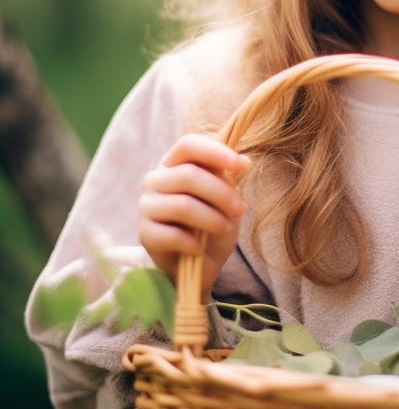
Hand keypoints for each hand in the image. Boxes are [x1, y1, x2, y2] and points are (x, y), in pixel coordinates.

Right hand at [138, 134, 250, 302]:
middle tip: (239, 209)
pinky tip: (200, 248)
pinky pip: (173, 235)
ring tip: (224, 228)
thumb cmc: (212, 223)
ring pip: (183, 205)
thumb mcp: (224, 197)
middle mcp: (155, 180)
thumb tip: (243, 161)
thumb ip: (227, 176)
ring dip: (212, 219)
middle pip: (188, 175)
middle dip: (221, 193)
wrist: (199, 263)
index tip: (240, 165)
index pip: (188, 145)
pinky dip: (194, 243)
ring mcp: (146, 206)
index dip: (214, 152)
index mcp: (175, 164)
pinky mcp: (144, 233)